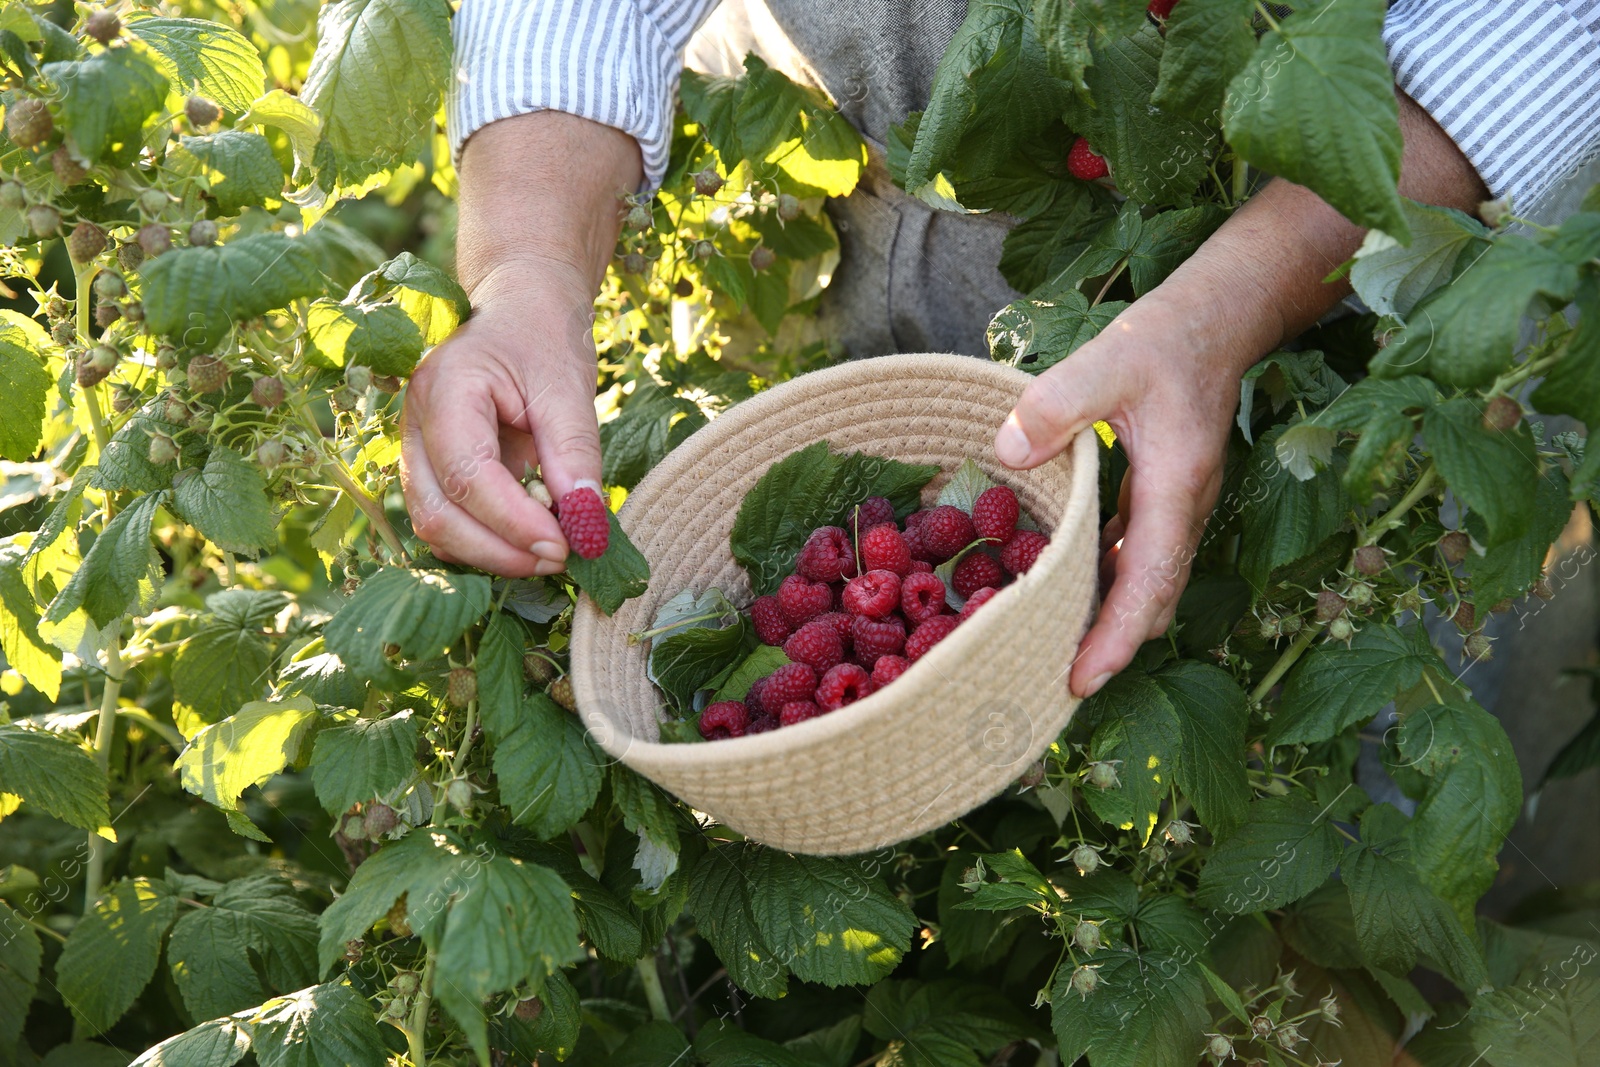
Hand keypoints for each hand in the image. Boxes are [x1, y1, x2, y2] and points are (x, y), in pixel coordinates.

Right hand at [398, 110, 642, 574]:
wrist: (518, 311)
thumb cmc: (542, 340)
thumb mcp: (568, 389)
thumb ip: (574, 456)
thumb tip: (587, 528)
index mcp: (445, 389)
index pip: (468, 476)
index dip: (514, 523)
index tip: (565, 546)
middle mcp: (414, 423)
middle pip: (437, 513)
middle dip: (498, 551)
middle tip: (561, 558)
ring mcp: (414, 448)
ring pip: (434, 525)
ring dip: (491, 554)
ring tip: (551, 551)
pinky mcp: (429, 469)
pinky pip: (447, 521)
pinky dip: (485, 542)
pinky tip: (529, 539)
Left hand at [993, 93, 1487, 697]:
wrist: (1220, 316)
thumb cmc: (1167, 338)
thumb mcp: (1107, 361)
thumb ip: (1056, 405)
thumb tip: (1008, 453)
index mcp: (1175, 488)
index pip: (1150, 583)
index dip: (1117, 638)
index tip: (1081, 680)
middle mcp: (1183, 509)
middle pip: (1152, 600)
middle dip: (1110, 648)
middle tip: (1052, 688)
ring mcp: (1177, 506)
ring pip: (1147, 583)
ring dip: (1109, 621)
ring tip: (1054, 655)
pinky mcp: (1164, 497)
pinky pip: (1137, 557)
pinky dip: (1107, 585)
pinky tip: (1065, 592)